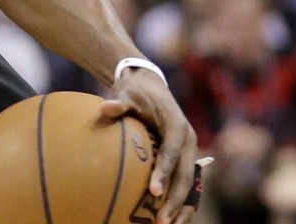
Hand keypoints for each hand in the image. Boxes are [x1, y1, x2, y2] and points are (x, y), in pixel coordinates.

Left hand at [101, 68, 198, 223]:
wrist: (151, 86)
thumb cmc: (136, 92)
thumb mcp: (126, 94)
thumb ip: (118, 104)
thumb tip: (105, 107)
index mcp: (177, 125)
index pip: (171, 152)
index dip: (164, 172)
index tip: (153, 191)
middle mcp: (188, 139)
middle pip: (185, 173)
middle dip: (175, 198)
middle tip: (161, 219)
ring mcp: (189, 151)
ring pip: (190, 182)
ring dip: (182, 205)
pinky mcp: (184, 158)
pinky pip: (186, 182)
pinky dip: (182, 200)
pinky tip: (172, 219)